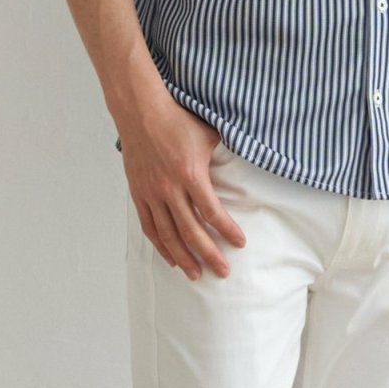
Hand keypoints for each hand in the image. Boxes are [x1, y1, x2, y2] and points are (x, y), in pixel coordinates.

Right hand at [120, 107, 246, 279]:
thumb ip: (226, 154)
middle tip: (223, 271)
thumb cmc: (177, 121)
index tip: (240, 243)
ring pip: (169, 235)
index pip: (213, 212)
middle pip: (191, 231)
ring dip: (184, 257)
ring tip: (196, 275)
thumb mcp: (209, 135)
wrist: (141, 112)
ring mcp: (152, 193)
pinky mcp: (139, 194)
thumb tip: (250, 159)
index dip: (228, 231)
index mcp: (190, 175)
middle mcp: (170, 189)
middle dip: (209, 254)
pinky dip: (160, 245)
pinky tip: (171, 259)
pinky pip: (149, 226)